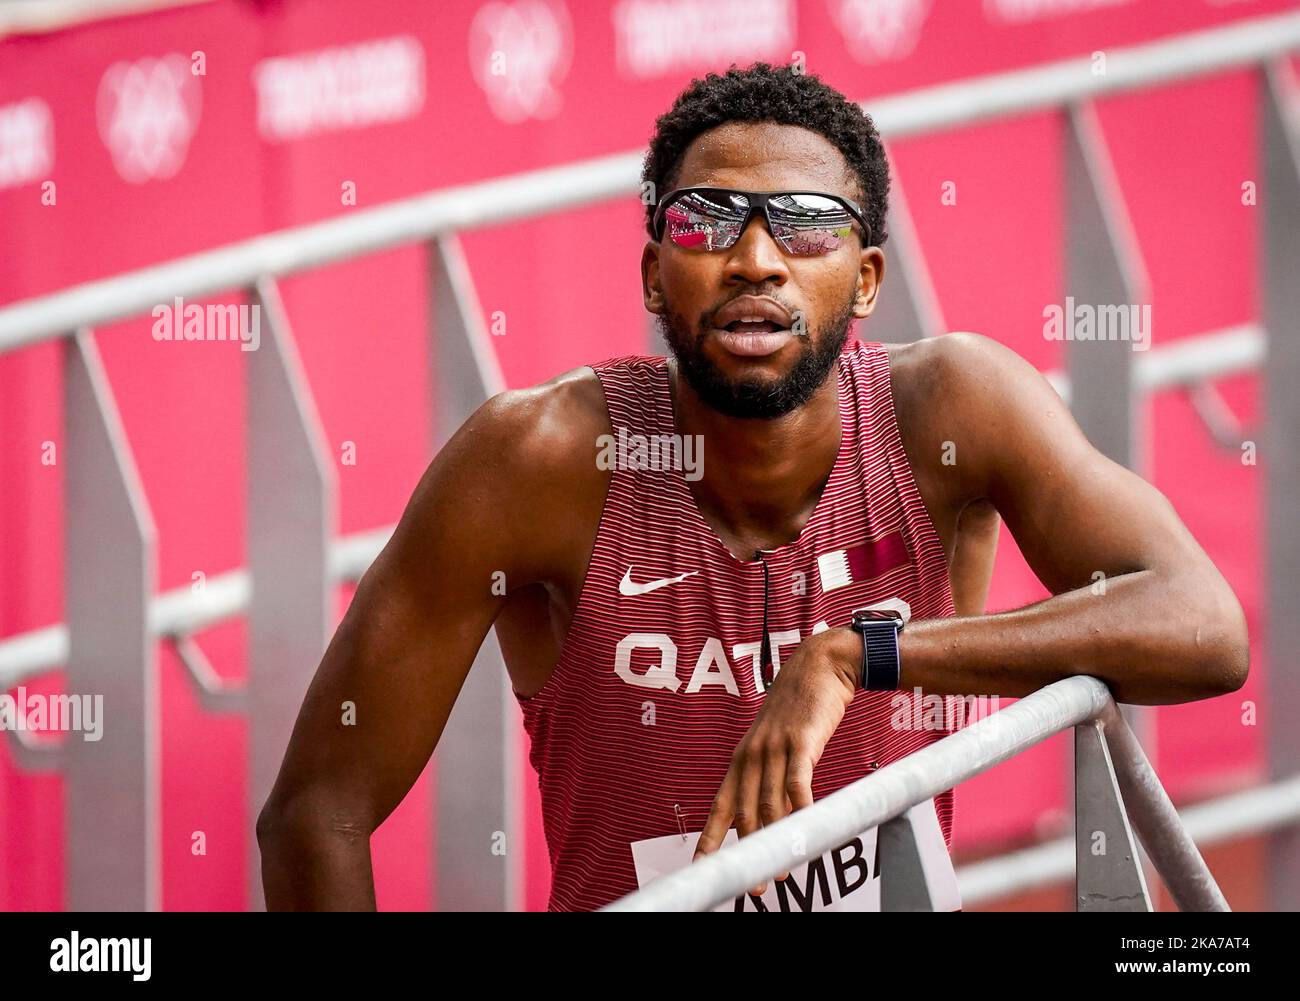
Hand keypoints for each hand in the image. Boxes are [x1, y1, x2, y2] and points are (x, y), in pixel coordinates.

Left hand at [692, 627, 858, 894]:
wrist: (819, 666)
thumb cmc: (799, 707)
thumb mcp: (777, 742)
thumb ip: (773, 777)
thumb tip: (776, 815)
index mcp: (742, 757)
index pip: (720, 805)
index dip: (710, 837)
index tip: (701, 866)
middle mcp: (752, 755)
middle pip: (745, 813)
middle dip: (747, 852)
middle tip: (755, 885)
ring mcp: (774, 748)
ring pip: (769, 804)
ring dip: (774, 841)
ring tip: (783, 870)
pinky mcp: (800, 742)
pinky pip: (797, 783)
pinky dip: (799, 809)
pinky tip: (804, 830)